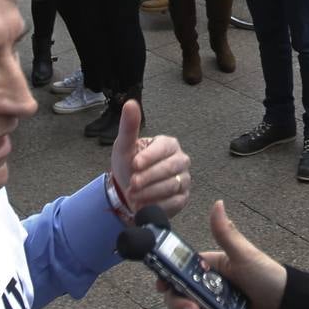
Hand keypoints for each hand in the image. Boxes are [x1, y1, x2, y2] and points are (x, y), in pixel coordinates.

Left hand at [108, 100, 190, 218]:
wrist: (129, 191)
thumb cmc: (129, 165)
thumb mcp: (124, 146)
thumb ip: (129, 126)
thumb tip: (130, 103)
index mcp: (168, 144)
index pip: (163, 148)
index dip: (149, 157)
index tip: (134, 164)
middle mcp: (180, 160)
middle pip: (169, 169)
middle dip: (148, 178)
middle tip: (131, 185)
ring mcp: (184, 179)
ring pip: (171, 186)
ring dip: (150, 193)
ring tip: (133, 197)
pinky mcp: (183, 197)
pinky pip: (174, 202)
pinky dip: (157, 205)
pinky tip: (144, 205)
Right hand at [158, 201, 285, 308]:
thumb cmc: (269, 278)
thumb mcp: (246, 256)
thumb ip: (226, 234)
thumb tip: (217, 203)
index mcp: (208, 272)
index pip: (178, 275)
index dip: (166, 281)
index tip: (162, 286)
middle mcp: (207, 294)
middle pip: (179, 303)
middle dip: (183, 308)